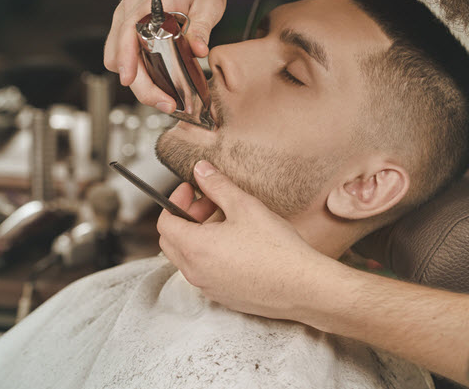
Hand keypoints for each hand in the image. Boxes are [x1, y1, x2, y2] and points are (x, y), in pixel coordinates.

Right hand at [103, 0, 225, 112]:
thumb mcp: (208, 0)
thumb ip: (202, 26)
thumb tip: (199, 51)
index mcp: (145, 4)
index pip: (127, 38)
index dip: (129, 64)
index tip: (135, 83)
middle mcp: (128, 12)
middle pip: (118, 59)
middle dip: (140, 86)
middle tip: (167, 102)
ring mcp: (126, 18)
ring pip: (116, 58)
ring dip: (137, 80)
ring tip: (163, 94)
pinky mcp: (130, 24)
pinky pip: (123, 53)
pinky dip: (136, 69)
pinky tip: (157, 78)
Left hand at [157, 160, 321, 321]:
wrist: (303, 287)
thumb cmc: (277, 249)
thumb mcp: (245, 206)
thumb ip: (218, 186)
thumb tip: (201, 171)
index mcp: (195, 248)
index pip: (165, 223)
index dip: (175, 201)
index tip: (192, 190)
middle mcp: (195, 272)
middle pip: (172, 241)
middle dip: (186, 217)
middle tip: (210, 204)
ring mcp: (208, 287)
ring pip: (189, 257)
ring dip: (199, 236)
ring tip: (228, 222)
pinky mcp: (223, 297)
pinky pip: (205, 272)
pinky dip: (210, 254)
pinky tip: (238, 244)